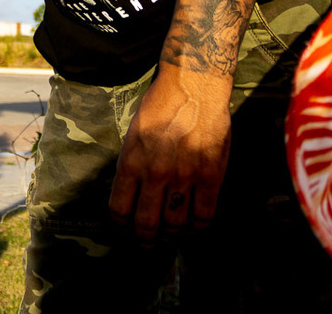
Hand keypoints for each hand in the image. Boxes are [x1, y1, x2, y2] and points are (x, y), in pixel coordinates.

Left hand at [108, 68, 231, 243]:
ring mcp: (184, 176)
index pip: (120, 208)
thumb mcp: (134, 134)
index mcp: (131, 162)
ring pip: (175, 223)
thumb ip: (133, 164)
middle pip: (147, 223)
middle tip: (146, 244)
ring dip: (171, 235)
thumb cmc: (160, 106)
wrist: (193, 87)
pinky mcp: (211, 175)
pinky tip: (194, 227)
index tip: (125, 229)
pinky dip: (198, 227)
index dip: (121, 225)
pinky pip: (205, 214)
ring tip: (170, 237)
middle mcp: (155, 173)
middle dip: (145, 239)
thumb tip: (133, 192)